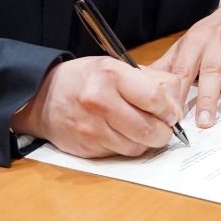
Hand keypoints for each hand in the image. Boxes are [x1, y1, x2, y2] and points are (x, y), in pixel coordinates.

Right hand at [11, 56, 183, 156]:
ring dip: (148, 142)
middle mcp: (99, 101)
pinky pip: (121, 153)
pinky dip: (129, 147)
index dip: (170, 109)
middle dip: (164, 132)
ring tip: (146, 131)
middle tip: (165, 127)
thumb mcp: (116, 66)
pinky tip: (126, 135)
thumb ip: (150, 81)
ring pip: (137, 146)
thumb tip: (176, 105)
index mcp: (110, 74)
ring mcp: (92, 127)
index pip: (154, 98)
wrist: (43, 98)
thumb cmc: (85, 79)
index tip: (173, 112)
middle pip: (148, 127)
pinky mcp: (87, 148)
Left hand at [150, 0, 220, 128]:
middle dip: (208, 96)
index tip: (173, 115)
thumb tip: (139, 84)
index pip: (185, 67)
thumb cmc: (212, 33)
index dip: (178, 91)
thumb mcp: (188, 43)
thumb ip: (169, 65)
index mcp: (198, 39)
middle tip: (205, 122)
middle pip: (214, 67)